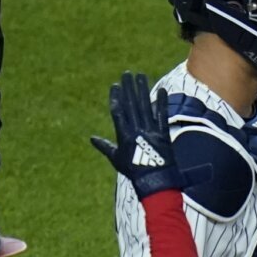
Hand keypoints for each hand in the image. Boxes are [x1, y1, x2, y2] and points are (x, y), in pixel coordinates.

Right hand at [90, 71, 183, 199]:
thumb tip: (91, 138)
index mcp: (124, 135)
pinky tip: (162, 90)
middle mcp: (136, 131)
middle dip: (129, 88)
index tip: (116, 85)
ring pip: (145, 106)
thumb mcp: (117, 159)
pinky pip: (162, 116)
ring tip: (141, 76)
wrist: (154, 183)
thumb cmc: (134, 172)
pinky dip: (162, 103)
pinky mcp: (164, 135)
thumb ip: (105, 146)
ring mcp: (151, 132)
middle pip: (131, 105)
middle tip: (127, 73)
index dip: (117, 98)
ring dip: (143, 90)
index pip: (118, 112)